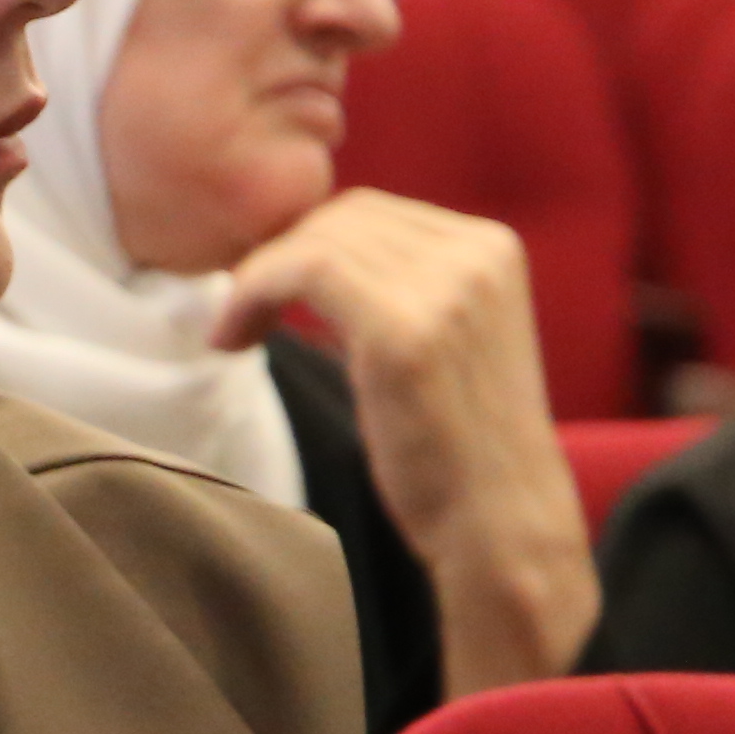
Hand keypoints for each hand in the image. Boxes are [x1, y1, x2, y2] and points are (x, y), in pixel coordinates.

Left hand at [212, 189, 599, 686]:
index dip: (302, 244)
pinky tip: (234, 341)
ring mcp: (446, 289)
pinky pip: (301, 270)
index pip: (369, 212)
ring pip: (313, 241)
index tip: (264, 293)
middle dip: (276, 258)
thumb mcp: (443, 339)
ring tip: (236, 334)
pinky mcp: (404, 330)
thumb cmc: (459, 446)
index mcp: (491, 247)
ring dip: (253, 280)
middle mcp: (476, 254)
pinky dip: (251, 295)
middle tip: (241, 315)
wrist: (500, 521)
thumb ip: (401, 288)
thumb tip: (305, 252)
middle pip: (339, 219)